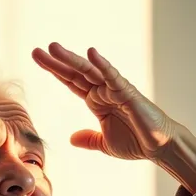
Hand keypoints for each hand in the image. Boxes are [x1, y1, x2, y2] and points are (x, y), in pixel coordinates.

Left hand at [31, 42, 178, 161]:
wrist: (159, 148)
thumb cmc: (136, 142)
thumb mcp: (105, 144)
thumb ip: (88, 139)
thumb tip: (71, 139)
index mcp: (96, 100)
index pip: (71, 82)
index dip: (54, 70)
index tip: (38, 58)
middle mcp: (103, 91)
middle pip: (75, 73)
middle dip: (56, 62)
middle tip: (36, 51)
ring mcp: (115, 89)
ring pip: (89, 70)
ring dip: (71, 59)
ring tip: (53, 47)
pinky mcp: (128, 92)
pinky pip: (113, 76)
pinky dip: (103, 65)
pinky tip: (91, 53)